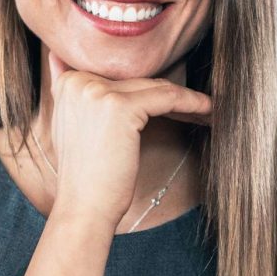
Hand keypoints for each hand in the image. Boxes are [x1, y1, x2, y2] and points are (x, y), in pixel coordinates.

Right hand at [46, 50, 212, 230]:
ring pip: (154, 86)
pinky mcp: (119, 106)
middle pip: (137, 80)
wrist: (85, 209)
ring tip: (205, 109)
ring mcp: (96, 92)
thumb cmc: (90, 178)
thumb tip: (71, 65)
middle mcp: (78, 81)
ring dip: (184, 98)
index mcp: (68, 83)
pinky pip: (167, 97)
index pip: (120, 78)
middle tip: (196, 104)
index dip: (147, 90)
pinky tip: (208, 110)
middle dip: (167, 94)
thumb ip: (80, 97)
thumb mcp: (75, 129)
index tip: (172, 100)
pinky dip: (192, 102)